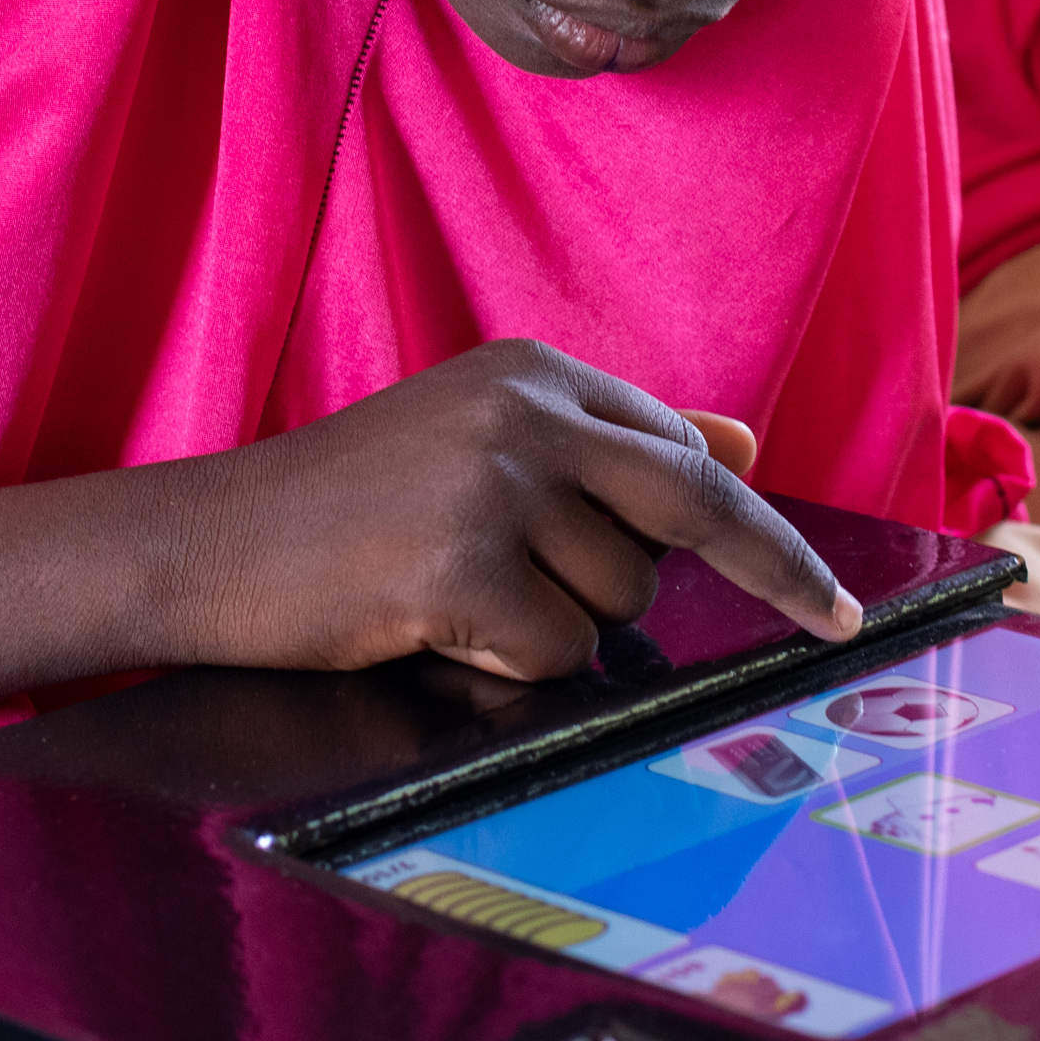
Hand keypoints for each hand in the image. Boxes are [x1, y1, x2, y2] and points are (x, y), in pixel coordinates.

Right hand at [189, 341, 857, 682]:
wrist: (205, 542)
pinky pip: (553, 654)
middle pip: (690, 505)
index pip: (685, 451)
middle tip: (834, 621)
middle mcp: (524, 414)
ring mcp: (492, 487)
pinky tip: (437, 629)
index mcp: (534, 375)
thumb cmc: (346, 507)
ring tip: (464, 599)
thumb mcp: (481, 445)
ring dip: (559, 628)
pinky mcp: (458, 567)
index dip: (759, 526)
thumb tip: (740, 442)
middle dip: (775, 570)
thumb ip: (608, 446)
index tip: (824, 589)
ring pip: (616, 601)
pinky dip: (507, 665)